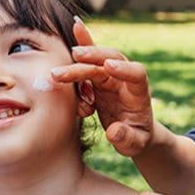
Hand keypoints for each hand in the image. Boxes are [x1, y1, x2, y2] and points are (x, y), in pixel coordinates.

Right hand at [49, 18, 154, 155]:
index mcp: (138, 92)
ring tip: (56, 75)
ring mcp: (110, 77)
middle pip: (112, 59)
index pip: (136, 73)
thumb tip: (113, 132)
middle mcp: (124, 80)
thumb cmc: (136, 137)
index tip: (108, 66)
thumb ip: (127, 138)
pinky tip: (70, 51)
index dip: (124, 68)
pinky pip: (87, 65)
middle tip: (75, 55)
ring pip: (95, 62)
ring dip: (76, 65)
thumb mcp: (135, 143)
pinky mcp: (97, 79)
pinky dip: (77, 57)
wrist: (131, 132)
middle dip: (94, 56)